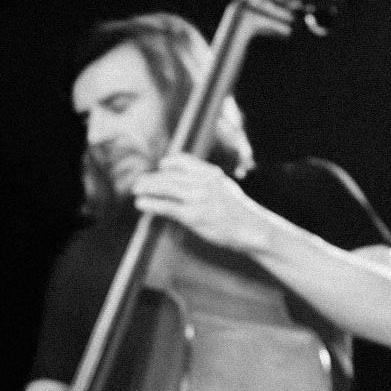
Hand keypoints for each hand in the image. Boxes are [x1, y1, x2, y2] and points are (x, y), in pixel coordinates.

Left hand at [132, 154, 268, 251]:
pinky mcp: (193, 215)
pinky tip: (141, 203)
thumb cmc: (240, 214)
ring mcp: (198, 198)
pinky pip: (166, 206)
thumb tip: (191, 183)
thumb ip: (208, 183)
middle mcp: (203, 182)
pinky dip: (151, 203)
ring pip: (164, 187)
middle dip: (152, 178)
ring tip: (136, 190)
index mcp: (212, 174)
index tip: (162, 166)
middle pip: (170, 175)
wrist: (254, 229)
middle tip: (139, 182)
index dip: (170, 163)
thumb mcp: (226, 190)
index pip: (184, 161)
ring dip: (147, 188)